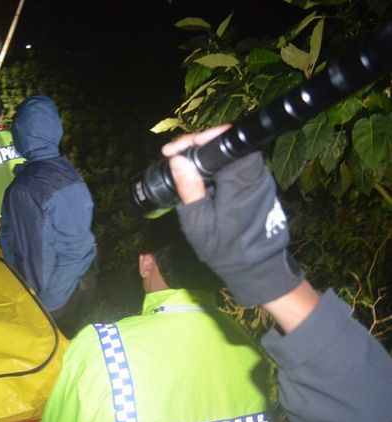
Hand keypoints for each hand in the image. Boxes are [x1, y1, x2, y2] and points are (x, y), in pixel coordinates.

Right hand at [163, 125, 303, 305]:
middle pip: (228, 146)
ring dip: (207, 159)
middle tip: (174, 156)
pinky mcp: (259, 190)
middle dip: (200, 146)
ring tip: (182, 167)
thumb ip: (189, 189)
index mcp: (241, 181)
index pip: (226, 142)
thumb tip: (178, 160)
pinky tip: (199, 180)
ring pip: (232, 157)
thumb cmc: (226, 249)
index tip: (176, 149)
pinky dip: (217, 170)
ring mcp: (260, 182)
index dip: (200, 139)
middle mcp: (255, 176)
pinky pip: (236, 170)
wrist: (256, 270)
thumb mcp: (200, 223)